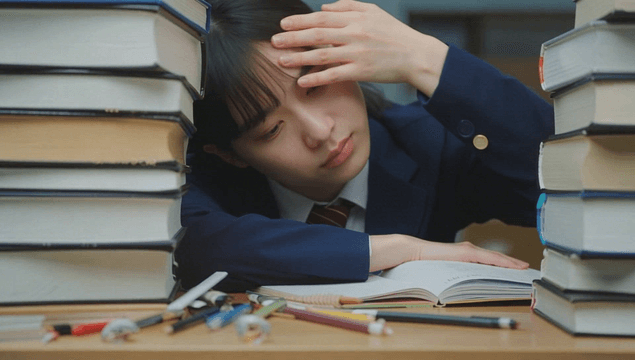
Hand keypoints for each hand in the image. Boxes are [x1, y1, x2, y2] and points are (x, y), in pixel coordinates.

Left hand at [271, 0, 448, 95]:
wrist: (416, 55)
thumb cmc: (394, 34)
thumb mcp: (374, 12)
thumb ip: (348, 7)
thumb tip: (323, 9)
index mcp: (356, 18)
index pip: (322, 18)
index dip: (300, 21)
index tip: (283, 23)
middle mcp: (355, 34)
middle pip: (317, 34)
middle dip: (293, 37)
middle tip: (275, 41)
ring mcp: (358, 53)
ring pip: (322, 54)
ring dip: (299, 57)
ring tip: (281, 60)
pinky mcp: (362, 71)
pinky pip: (334, 75)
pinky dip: (317, 77)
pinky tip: (302, 80)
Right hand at [370, 234, 528, 271]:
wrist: (412, 253)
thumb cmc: (425, 264)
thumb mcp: (445, 272)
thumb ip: (458, 275)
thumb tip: (468, 286)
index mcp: (464, 257)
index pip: (488, 261)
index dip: (504, 264)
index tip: (517, 270)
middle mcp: (469, 251)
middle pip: (496, 258)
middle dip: (512, 263)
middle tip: (527, 269)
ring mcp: (469, 251)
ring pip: (495, 258)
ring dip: (510, 263)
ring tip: (523, 269)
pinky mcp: (466, 252)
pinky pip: (489, 258)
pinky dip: (502, 262)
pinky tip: (512, 266)